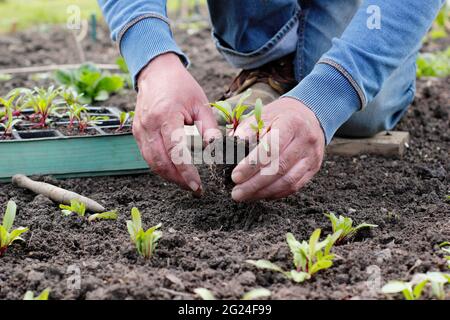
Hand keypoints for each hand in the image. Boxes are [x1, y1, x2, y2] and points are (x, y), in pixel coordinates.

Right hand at [134, 53, 220, 194]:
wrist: (156, 71)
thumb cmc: (181, 86)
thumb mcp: (201, 103)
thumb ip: (209, 127)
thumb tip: (216, 149)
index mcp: (166, 116)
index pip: (175, 152)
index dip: (186, 172)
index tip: (197, 185)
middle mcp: (149, 125)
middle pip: (161, 162)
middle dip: (178, 180)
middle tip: (195, 189)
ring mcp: (140, 129)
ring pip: (152, 163)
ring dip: (169, 176)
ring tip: (186, 183)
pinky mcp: (137, 132)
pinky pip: (147, 156)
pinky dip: (160, 167)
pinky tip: (174, 171)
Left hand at [231, 97, 324, 200]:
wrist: (309, 116)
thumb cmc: (280, 116)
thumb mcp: (263, 115)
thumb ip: (247, 131)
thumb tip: (230, 149)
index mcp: (291, 123)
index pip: (270, 148)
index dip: (252, 165)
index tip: (235, 176)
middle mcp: (305, 140)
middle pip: (279, 168)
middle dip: (255, 184)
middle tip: (236, 193)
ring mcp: (312, 156)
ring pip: (288, 181)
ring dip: (264, 192)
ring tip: (245, 196)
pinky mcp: (314, 168)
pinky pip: (295, 186)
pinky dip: (276, 193)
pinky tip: (261, 194)